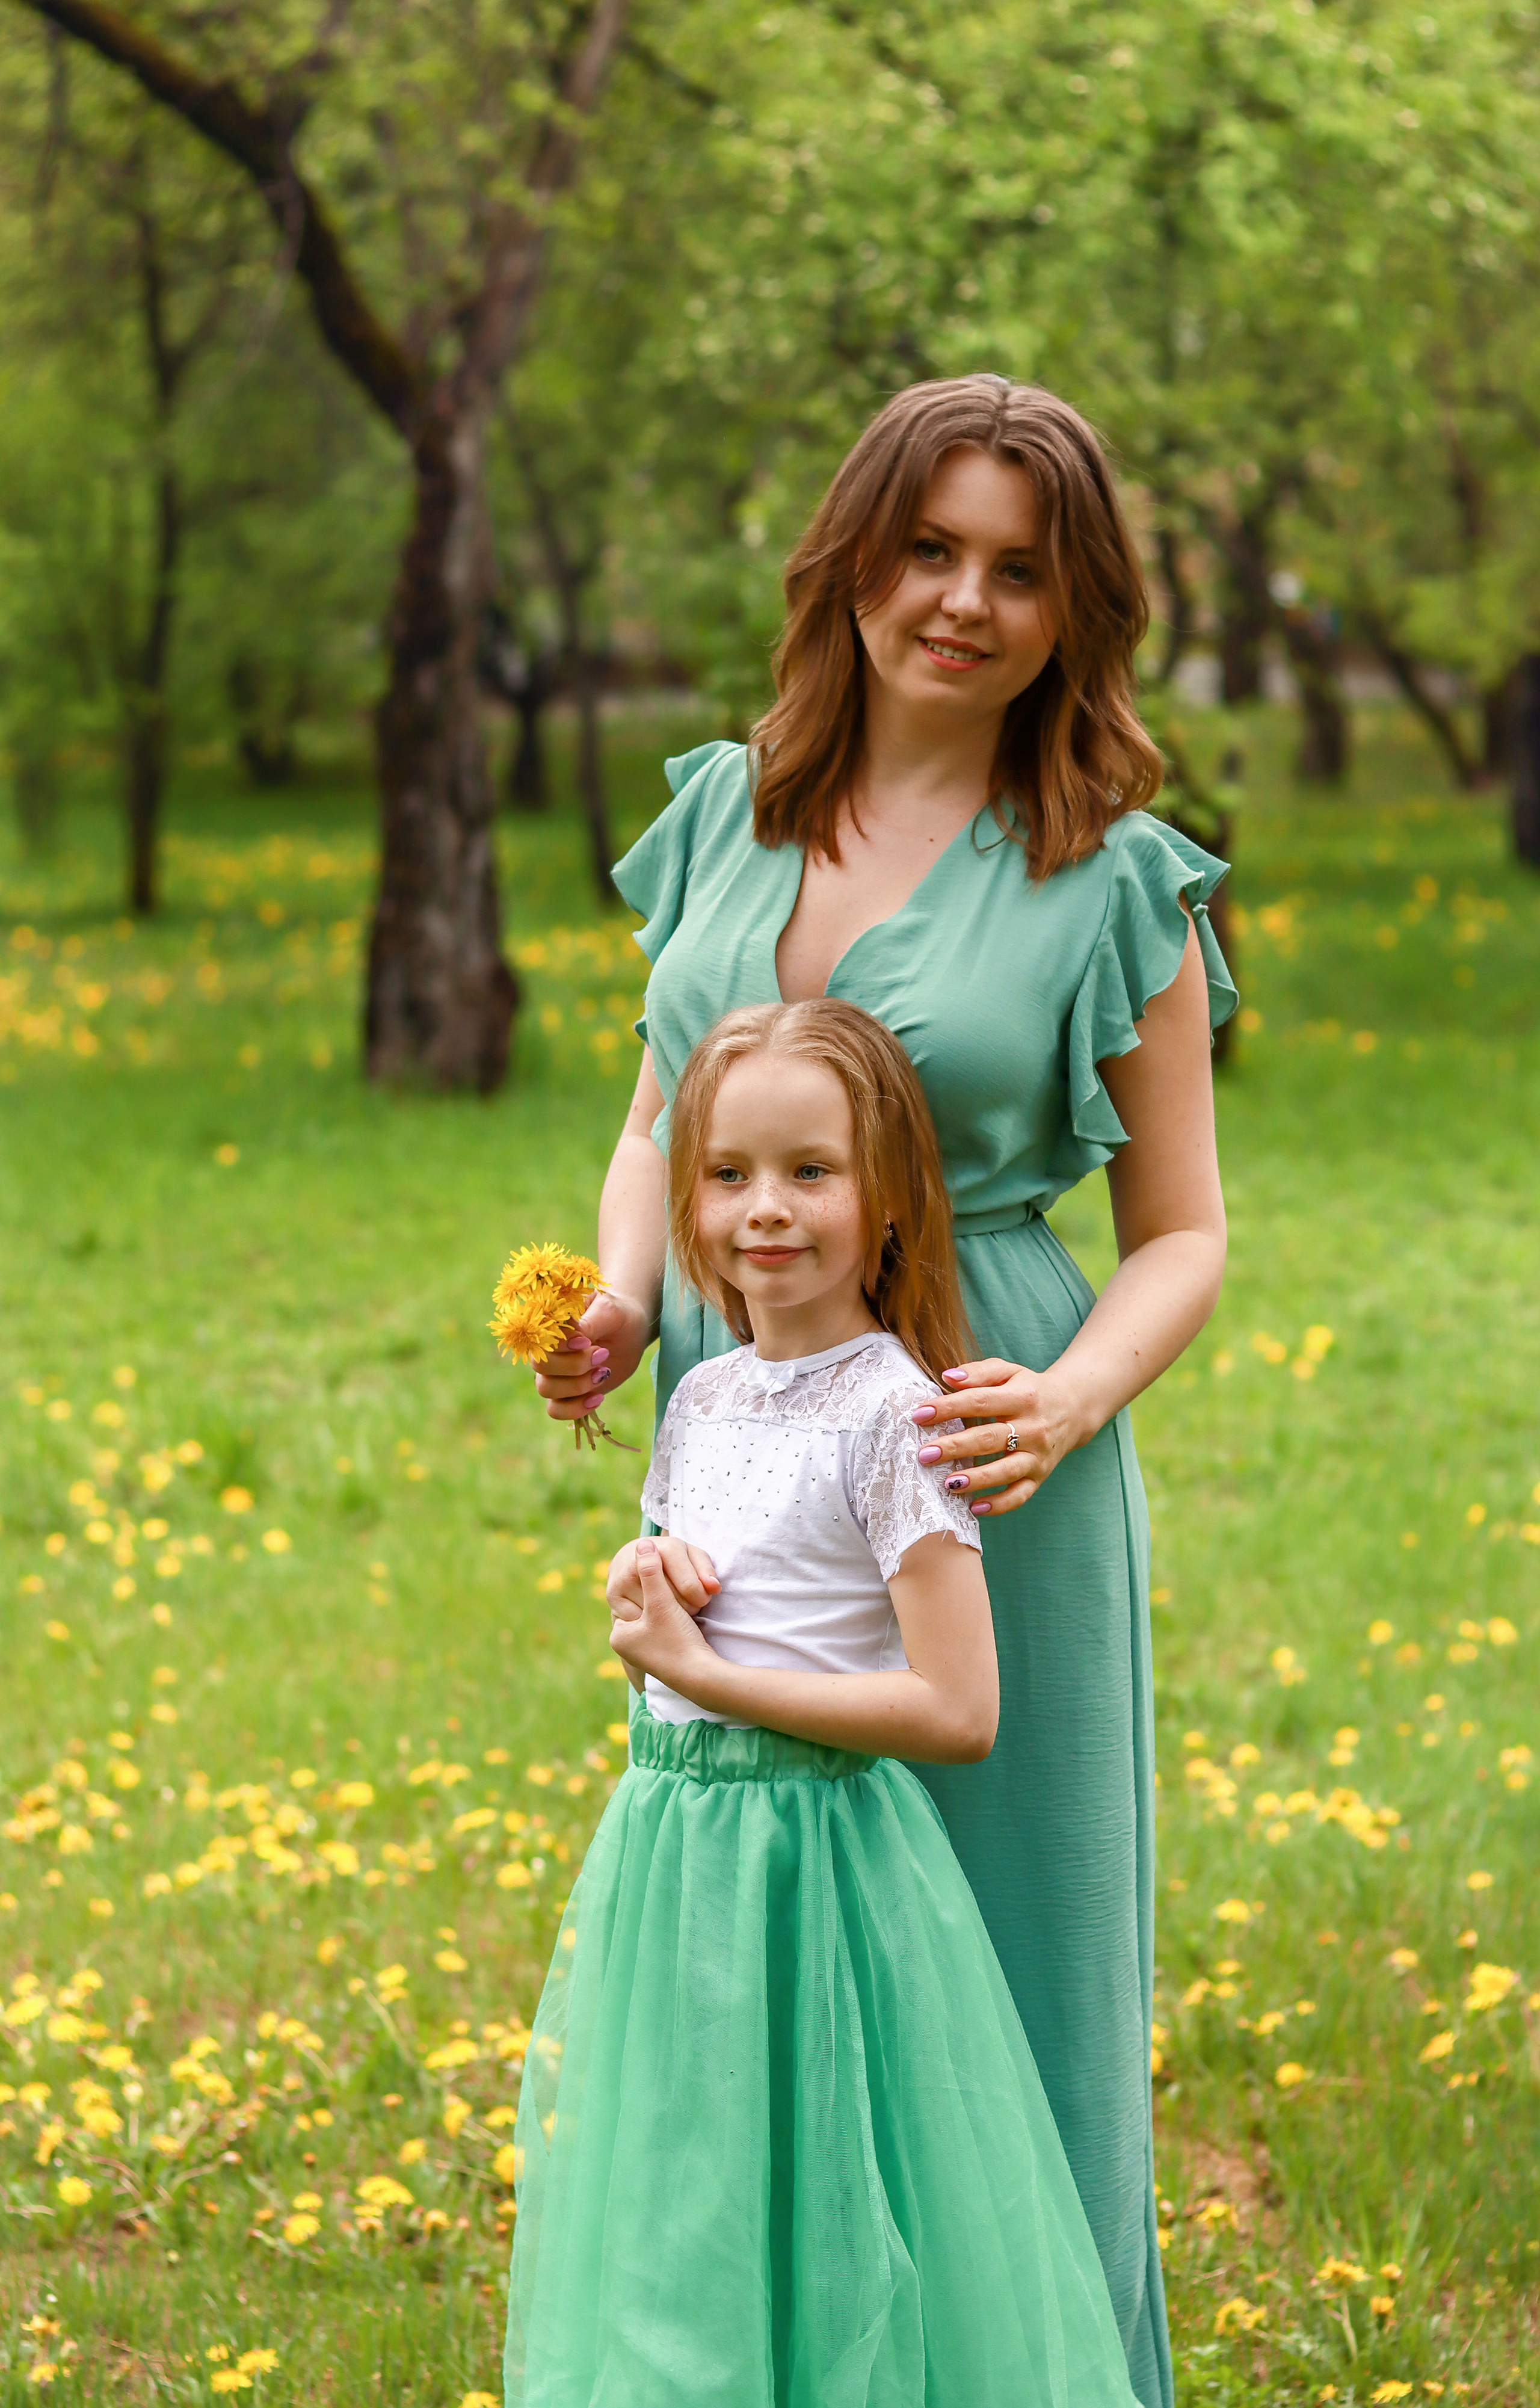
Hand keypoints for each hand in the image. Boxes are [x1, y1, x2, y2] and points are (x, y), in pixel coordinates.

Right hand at [532, 1288, 650, 1423]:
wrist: (632, 1332)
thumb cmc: (618, 1315)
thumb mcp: (609, 1311)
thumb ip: (590, 1322)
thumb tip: (575, 1336)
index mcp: (552, 1326)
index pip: (541, 1339)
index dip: (562, 1346)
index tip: (587, 1342)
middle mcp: (547, 1350)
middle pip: (540, 1367)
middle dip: (574, 1366)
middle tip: (602, 1355)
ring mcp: (555, 1373)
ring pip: (545, 1389)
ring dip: (577, 1386)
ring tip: (603, 1374)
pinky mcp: (567, 1393)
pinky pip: (555, 1410)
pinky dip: (574, 1409)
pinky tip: (598, 1398)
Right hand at [606, 1533, 719, 1623]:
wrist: (634, 1556)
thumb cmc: (673, 1560)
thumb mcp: (693, 1558)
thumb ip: (706, 1571)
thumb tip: (713, 1588)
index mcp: (663, 1548)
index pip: (689, 1585)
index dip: (699, 1597)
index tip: (703, 1601)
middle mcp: (637, 1562)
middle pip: (671, 1601)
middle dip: (684, 1607)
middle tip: (686, 1604)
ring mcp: (621, 1579)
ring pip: (654, 1613)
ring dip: (666, 1617)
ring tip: (670, 1607)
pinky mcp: (612, 1597)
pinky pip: (638, 1622)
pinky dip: (649, 1622)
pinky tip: (654, 1614)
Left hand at [609, 1538, 717, 1687]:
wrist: (703, 1676)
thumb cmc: (678, 1640)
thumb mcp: (661, 1602)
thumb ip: (651, 1572)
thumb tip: (642, 1543)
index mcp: (619, 1635)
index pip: (630, 1594)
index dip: (648, 1580)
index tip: (664, 1576)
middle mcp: (628, 1646)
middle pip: (643, 1604)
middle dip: (659, 1592)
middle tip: (673, 1587)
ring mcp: (646, 1652)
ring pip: (657, 1614)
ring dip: (670, 1602)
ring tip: (683, 1601)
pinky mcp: (664, 1654)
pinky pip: (666, 1625)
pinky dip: (676, 1615)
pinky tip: (688, 1613)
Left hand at [910, 1357, 1086, 1517]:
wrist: (1073, 1409)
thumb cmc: (1029, 1389)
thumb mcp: (1009, 1372)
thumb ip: (979, 1372)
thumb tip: (947, 1377)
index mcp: (1022, 1397)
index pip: (979, 1402)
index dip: (948, 1408)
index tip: (919, 1415)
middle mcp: (1032, 1427)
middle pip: (989, 1438)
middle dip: (954, 1447)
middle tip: (923, 1454)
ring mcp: (1037, 1455)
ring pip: (1005, 1471)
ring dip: (976, 1479)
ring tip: (947, 1484)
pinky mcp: (1040, 1476)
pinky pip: (1020, 1495)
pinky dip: (999, 1505)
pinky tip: (974, 1507)